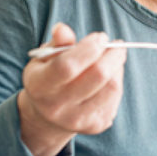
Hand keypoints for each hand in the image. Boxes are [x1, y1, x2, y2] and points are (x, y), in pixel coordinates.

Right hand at [18, 23, 126, 155]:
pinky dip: (117, 80)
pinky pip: (115, 97)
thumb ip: (57, 43)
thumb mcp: (45, 58)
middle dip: (112, 55)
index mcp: (39, 86)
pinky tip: (109, 75)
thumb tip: (62, 29)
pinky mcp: (95, 126)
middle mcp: (57, 107)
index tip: (101, 36)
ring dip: (117, 66)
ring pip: (112, 86)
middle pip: (97, 76)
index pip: (68, 66)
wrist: (47, 115)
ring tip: (113, 57)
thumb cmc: (49, 76)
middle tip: (116, 44)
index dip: (89, 48)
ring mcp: (77, 120)